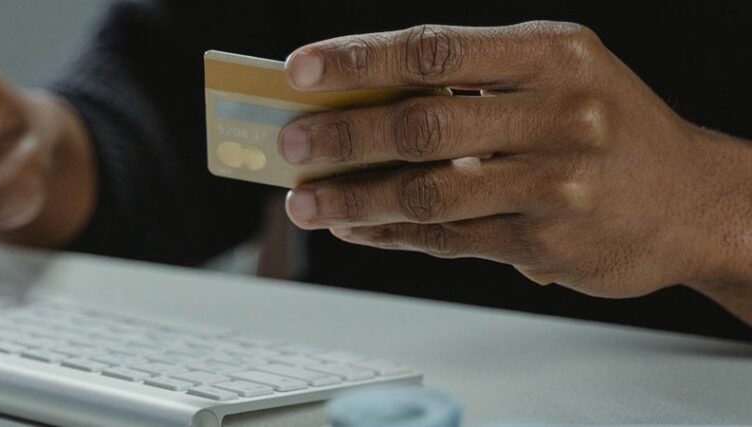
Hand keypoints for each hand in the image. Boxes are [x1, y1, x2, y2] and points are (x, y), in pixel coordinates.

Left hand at [279, 22, 751, 308]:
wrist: (693, 200)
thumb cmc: (608, 127)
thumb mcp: (557, 77)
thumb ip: (472, 84)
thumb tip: (363, 100)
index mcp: (553, 55)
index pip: (436, 49)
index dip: (359, 58)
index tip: (300, 69)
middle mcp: (559, 114)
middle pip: (423, 124)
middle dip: (343, 136)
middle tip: (292, 145)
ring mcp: (555, 183)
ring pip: (429, 193)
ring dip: (354, 199)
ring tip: (305, 202)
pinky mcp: (546, 241)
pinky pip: (449, 239)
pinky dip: (391, 234)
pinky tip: (355, 228)